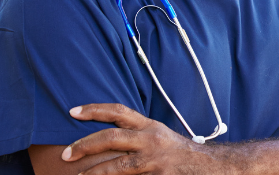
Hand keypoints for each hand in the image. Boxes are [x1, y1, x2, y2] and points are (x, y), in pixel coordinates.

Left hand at [61, 103, 214, 174]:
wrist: (212, 167)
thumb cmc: (180, 152)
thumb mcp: (159, 136)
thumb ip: (136, 134)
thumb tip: (107, 136)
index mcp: (149, 126)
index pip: (118, 112)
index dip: (94, 109)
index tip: (72, 111)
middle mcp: (151, 140)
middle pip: (111, 137)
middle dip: (84, 145)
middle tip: (66, 153)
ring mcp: (155, 161)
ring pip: (118, 166)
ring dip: (95, 173)